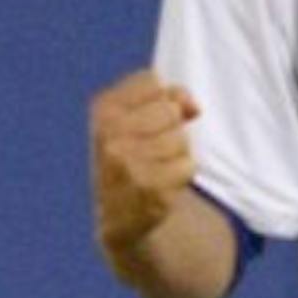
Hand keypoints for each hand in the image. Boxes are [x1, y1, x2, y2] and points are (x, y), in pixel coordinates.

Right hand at [89, 69, 200, 259]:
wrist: (120, 216)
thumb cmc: (136, 154)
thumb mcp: (139, 117)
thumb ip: (170, 96)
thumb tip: (194, 107)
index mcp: (103, 111)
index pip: (151, 82)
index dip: (160, 99)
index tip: (146, 120)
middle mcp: (109, 136)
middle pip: (169, 110)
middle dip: (170, 128)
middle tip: (150, 150)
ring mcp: (126, 163)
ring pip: (181, 139)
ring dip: (177, 153)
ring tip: (155, 167)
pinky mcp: (148, 189)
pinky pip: (188, 165)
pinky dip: (182, 174)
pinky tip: (161, 184)